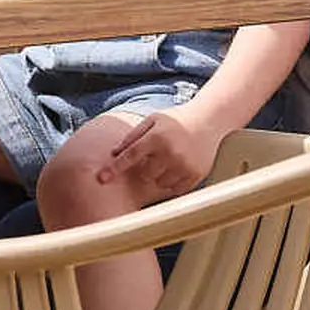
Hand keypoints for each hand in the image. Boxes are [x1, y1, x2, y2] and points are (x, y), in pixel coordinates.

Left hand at [85, 106, 216, 201]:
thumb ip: (132, 136)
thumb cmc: (176, 121)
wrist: (208, 121)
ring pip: (160, 183)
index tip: (101, 178)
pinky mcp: (196, 175)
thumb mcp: (152, 120)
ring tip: (169, 159)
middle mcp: (171, 153)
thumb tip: (113, 153)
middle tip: (154, 156)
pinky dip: (173, 181)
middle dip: (145, 168)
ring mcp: (185, 166)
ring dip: (159, 175)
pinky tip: (178, 166)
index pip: (130, 156)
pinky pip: (176, 189)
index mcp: (157, 137)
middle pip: (145, 174)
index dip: (114, 168)